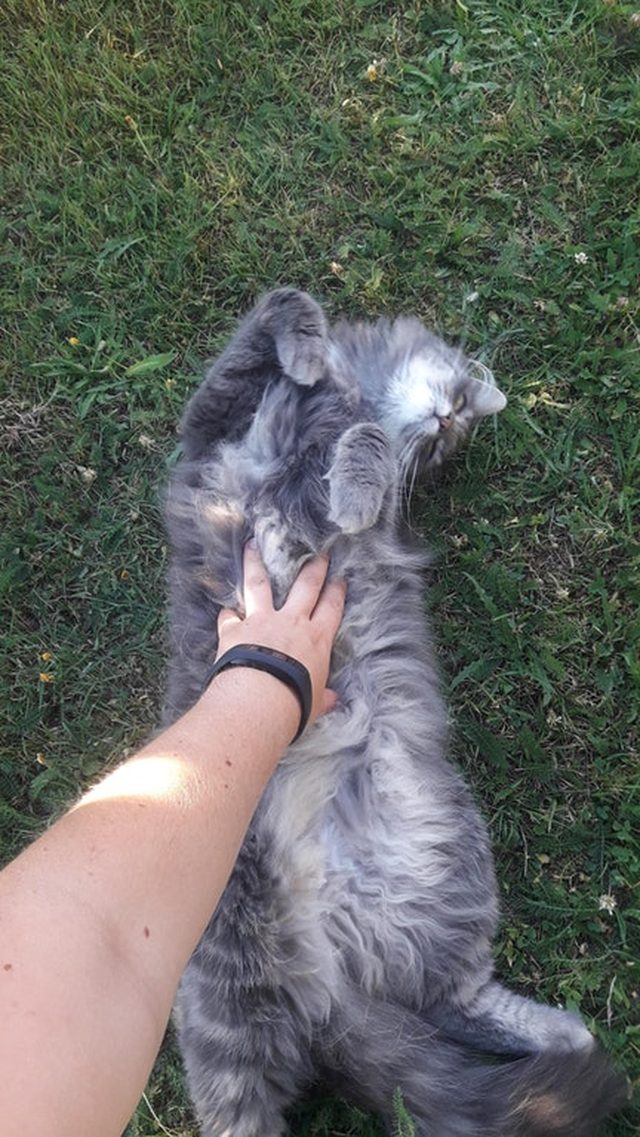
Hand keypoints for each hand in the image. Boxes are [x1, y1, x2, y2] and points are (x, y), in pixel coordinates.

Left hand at [216, 544, 345, 725]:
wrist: (261, 699)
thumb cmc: (294, 703)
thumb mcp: (315, 702)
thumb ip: (322, 696)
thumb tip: (332, 700)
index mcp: (317, 639)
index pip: (331, 608)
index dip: (336, 591)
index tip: (339, 578)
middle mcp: (292, 622)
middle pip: (306, 586)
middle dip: (313, 567)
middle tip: (318, 552)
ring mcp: (261, 621)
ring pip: (260, 584)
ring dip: (256, 563)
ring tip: (252, 545)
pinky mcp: (235, 629)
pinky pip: (229, 616)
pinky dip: (227, 613)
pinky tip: (224, 609)